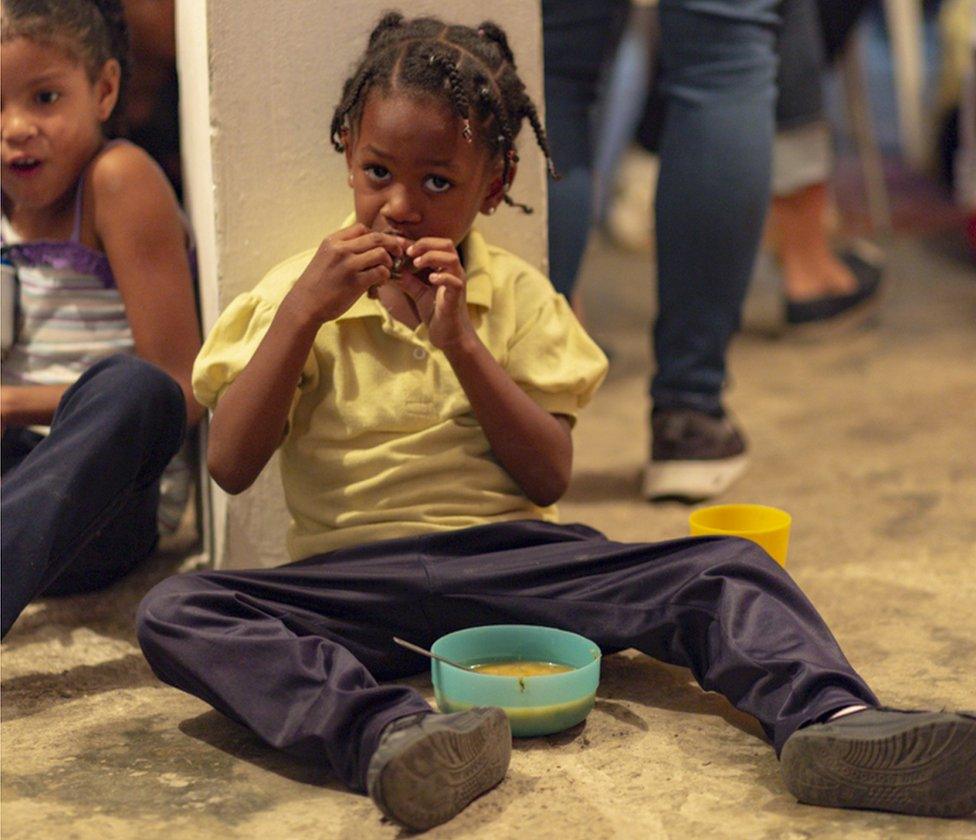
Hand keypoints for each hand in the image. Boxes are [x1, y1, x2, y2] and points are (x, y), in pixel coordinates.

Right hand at [287, 224, 404, 324]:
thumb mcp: (325, 257)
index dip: (376, 235)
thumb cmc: (317, 283)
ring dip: (389, 262)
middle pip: (376, 238)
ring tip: (386, 270)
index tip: (383, 244)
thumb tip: (368, 245)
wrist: (305, 305)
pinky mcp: (355, 283)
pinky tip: (381, 282)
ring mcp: (348, 266)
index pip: (362, 228)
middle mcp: (340, 250)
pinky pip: (380, 272)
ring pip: (381, 254)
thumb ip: (343, 248)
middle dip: (393, 243)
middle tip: (399, 252)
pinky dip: (385, 276)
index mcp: (332, 241)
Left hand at [395, 237, 475, 350]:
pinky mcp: (457, 296)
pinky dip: (442, 277)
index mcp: (445, 268)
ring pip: (451, 258)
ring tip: (417, 263)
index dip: (417, 242)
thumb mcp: (417, 292)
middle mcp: (454, 272)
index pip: (435, 244)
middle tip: (409, 252)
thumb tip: (388, 268)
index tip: (399, 245)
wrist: (449, 336)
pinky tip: (430, 279)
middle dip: (426, 244)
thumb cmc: (436, 312)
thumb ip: (406, 279)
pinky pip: (454, 281)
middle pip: (446, 244)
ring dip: (432, 257)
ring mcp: (457, 283)